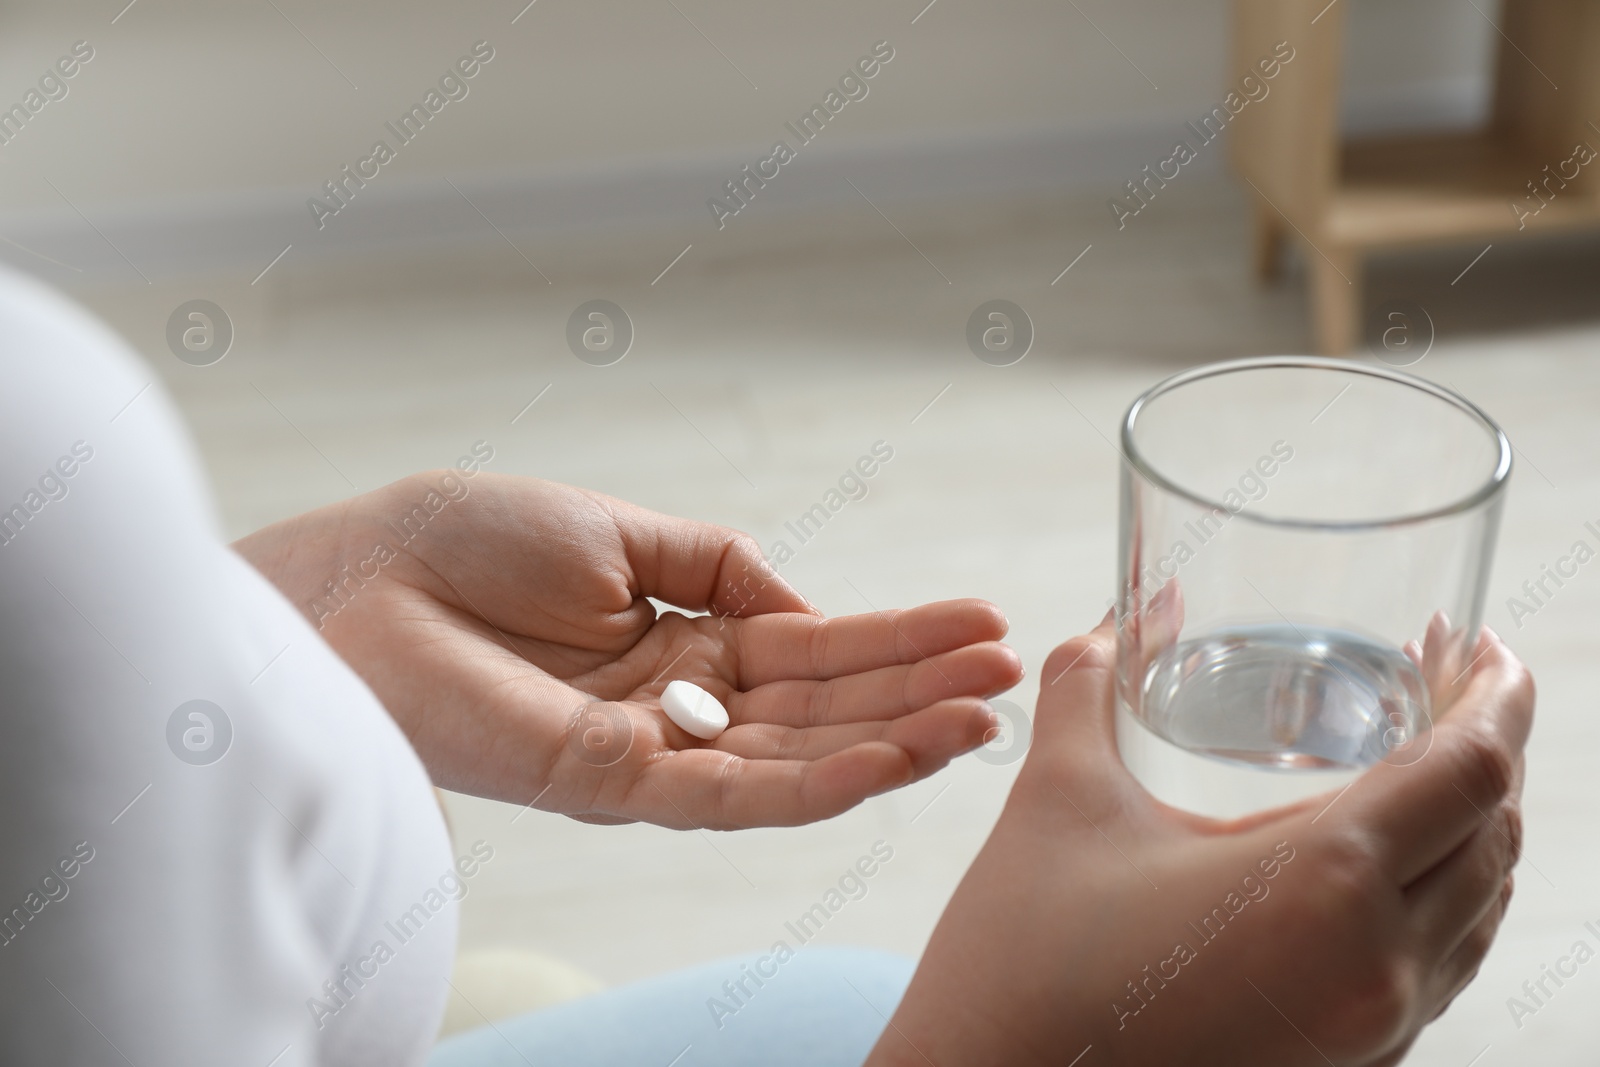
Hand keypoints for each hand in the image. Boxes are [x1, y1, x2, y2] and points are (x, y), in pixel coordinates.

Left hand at [234, 472, 1022, 828]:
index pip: (812, 651)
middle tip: (1010, 677)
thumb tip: (809, 608)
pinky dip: (809, 785)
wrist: (358, 574)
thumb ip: (724, 567)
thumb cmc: (467, 540)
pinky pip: (725, 797)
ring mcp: (647, 752)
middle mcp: (676, 705)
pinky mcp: (607, 785)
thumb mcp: (625, 532)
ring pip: (791, 763)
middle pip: (818, 710)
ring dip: (889, 744)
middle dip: (915, 695)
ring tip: (981, 719)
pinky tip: (886, 762)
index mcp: (680, 641)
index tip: (982, 624)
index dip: (897, 641)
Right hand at [869, 616, 1531, 1066]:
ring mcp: (1370, 1033)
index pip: (1473, 773)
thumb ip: (1089, 684)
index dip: (1499, 694)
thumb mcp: (1056, 798)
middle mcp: (1375, 972)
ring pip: (1479, 911)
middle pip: (1495, 839)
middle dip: (1489, 751)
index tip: (1483, 644)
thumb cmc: (1019, 961)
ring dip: (1473, 827)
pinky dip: (1442, 897)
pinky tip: (1381, 863)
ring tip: (1423, 762)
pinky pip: (1438, 968)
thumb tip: (1122, 608)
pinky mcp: (1345, 1065)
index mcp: (1320, 889)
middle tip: (1448, 687)